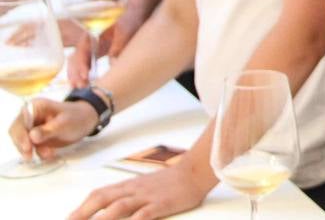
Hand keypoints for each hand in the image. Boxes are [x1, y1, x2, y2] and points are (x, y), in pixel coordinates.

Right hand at [8, 97, 96, 160]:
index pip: (21, 122)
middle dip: (23, 145)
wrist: (86, 121)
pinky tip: (48, 154)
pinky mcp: (35, 137)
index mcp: (36, 107)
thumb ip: (47, 130)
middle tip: (30, 157)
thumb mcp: (64, 124)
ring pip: (23, 142)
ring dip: (32, 151)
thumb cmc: (76, 118)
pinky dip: (37, 152)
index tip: (27, 147)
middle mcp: (30, 116)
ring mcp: (32, 127)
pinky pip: (30, 147)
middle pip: (17, 132)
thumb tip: (32, 136)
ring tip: (48, 154)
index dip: (21, 135)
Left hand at [67, 160, 215, 219]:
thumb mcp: (143, 186)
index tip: (69, 218)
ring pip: (118, 207)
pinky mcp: (160, 205)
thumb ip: (126, 195)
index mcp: (127, 185)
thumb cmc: (169, 182)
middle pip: (102, 198)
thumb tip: (108, 208)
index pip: (98, 194)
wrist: (194, 172)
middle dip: (83, 213)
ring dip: (102, 219)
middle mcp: (133, 190)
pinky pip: (143, 215)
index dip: (81, 207)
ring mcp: (146, 197)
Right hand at [68, 1, 145, 86]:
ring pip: (77, 64)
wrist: (136, 15)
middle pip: (75, 59)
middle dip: (76, 74)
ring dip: (76, 77)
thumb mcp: (126, 31)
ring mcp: (91, 48)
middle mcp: (88, 42)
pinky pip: (85, 65)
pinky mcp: (95, 54)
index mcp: (93, 34)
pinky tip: (85, 86)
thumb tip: (113, 63)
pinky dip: (82, 75)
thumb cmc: (130, 20)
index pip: (81, 51)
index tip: (86, 76)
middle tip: (81, 87)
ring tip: (81, 89)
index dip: (81, 65)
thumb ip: (119, 45)